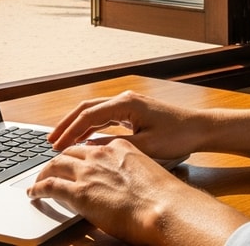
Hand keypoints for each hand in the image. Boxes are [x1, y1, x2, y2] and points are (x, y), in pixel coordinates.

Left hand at [27, 138, 248, 245]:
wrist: (164, 208)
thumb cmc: (164, 198)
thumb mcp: (148, 172)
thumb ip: (132, 171)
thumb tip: (127, 182)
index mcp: (120, 147)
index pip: (92, 146)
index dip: (80, 153)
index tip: (75, 159)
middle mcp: (100, 155)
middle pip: (70, 152)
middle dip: (58, 158)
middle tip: (51, 166)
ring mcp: (87, 172)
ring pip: (55, 165)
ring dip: (45, 171)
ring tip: (39, 178)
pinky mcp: (78, 191)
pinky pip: (49, 185)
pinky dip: (38, 187)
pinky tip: (34, 192)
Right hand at [47, 90, 204, 159]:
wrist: (200, 128)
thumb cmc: (178, 136)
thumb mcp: (145, 147)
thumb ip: (115, 147)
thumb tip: (90, 151)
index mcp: (126, 104)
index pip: (88, 115)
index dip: (70, 131)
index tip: (56, 145)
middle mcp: (124, 99)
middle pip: (86, 108)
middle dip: (67, 124)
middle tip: (50, 141)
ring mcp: (128, 104)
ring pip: (94, 111)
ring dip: (77, 125)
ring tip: (61, 141)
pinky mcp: (132, 111)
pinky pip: (104, 116)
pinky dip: (90, 126)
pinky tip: (83, 139)